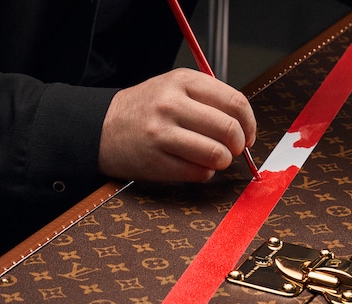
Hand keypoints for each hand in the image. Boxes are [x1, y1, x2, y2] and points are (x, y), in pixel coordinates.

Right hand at [98, 68, 256, 181]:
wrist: (102, 129)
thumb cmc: (144, 110)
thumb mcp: (173, 89)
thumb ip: (207, 100)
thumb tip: (243, 126)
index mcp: (182, 81)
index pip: (234, 102)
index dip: (249, 123)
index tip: (249, 135)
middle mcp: (172, 105)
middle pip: (228, 130)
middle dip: (238, 146)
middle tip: (233, 150)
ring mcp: (163, 134)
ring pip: (216, 154)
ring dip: (222, 162)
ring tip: (214, 160)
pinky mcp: (157, 162)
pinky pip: (198, 173)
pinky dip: (205, 173)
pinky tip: (195, 167)